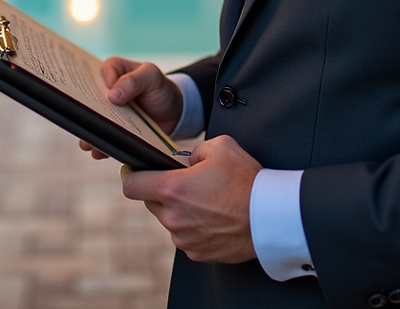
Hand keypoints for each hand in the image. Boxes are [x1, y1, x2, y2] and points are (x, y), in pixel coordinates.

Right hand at [78, 57, 183, 159]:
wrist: (175, 112)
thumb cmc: (161, 89)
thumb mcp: (152, 77)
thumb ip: (134, 81)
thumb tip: (113, 95)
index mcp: (115, 70)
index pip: (99, 74)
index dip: (96, 84)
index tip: (100, 98)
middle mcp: (108, 91)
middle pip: (91, 100)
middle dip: (87, 112)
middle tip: (83, 123)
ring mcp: (111, 112)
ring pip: (96, 120)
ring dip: (91, 131)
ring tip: (87, 143)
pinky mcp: (116, 129)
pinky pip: (105, 136)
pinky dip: (102, 145)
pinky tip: (99, 151)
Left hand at [120, 135, 260, 262]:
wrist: (270, 217)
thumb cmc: (246, 181)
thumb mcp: (220, 146)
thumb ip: (193, 150)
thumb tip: (186, 160)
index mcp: (173, 189)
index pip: (132, 186)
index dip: (130, 175)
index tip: (132, 170)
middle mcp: (173, 218)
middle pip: (150, 202)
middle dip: (161, 190)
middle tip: (185, 182)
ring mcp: (184, 238)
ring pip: (169, 219)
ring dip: (179, 209)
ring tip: (206, 199)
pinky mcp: (196, 253)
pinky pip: (185, 235)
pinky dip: (192, 225)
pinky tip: (213, 215)